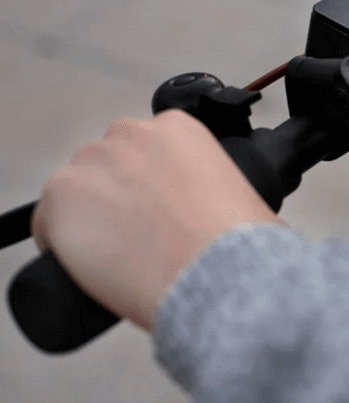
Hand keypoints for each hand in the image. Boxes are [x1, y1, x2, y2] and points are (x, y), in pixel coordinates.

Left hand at [30, 108, 287, 330]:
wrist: (219, 275)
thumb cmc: (241, 244)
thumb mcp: (246, 198)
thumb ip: (226, 192)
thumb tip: (228, 215)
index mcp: (180, 127)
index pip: (147, 151)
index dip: (153, 186)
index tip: (162, 212)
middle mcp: (131, 133)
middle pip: (110, 166)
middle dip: (121, 198)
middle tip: (144, 238)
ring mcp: (91, 162)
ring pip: (78, 193)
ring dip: (92, 220)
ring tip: (123, 259)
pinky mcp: (60, 196)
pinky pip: (48, 223)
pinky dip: (63, 247)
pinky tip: (93, 268)